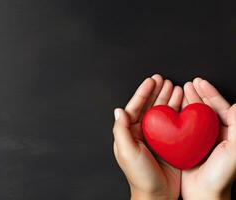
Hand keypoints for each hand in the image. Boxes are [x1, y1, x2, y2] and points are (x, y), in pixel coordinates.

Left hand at [112, 74, 181, 199]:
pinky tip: (183, 103)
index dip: (142, 93)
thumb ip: (121, 130)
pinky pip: (175, 123)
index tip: (150, 80)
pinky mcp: (170, 143)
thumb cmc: (139, 175)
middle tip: (164, 79)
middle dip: (157, 92)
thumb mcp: (126, 151)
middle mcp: (143, 132)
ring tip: (176, 86)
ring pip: (163, 112)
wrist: (156, 194)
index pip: (135, 107)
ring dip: (169, 99)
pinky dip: (179, 112)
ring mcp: (157, 137)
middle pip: (150, 106)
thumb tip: (119, 110)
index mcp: (130, 132)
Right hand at [181, 78, 235, 199]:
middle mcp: (214, 134)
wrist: (204, 194)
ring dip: (187, 102)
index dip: (210, 93)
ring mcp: (199, 139)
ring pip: (193, 115)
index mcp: (228, 133)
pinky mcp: (187, 146)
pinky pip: (181, 126)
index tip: (200, 82)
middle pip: (205, 108)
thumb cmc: (221, 175)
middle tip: (189, 83)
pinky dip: (177, 116)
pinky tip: (171, 110)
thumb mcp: (234, 149)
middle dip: (197, 94)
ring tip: (180, 90)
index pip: (220, 107)